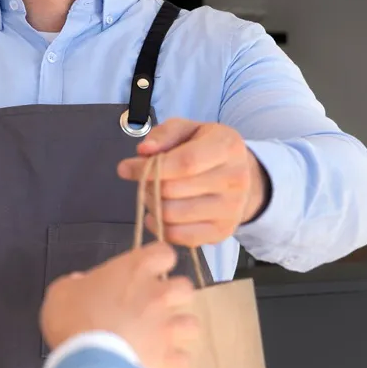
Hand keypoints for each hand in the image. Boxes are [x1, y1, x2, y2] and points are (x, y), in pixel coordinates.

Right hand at [40, 243, 199, 367]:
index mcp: (133, 271)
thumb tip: (82, 284)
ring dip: (180, 328)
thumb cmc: (74, 317)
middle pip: (186, 287)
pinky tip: (161, 361)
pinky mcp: (167, 357)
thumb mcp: (62, 291)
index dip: (158, 259)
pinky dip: (175, 360)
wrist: (90, 359)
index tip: (147, 267)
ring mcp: (166, 327)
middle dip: (175, 295)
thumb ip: (77, 283)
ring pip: (192, 324)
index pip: (163, 252)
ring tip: (162, 334)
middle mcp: (157, 295)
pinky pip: (183, 359)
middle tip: (155, 302)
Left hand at [118, 119, 270, 246]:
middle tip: (144, 180)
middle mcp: (236, 179)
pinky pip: (182, 237)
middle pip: (173, 191)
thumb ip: (164, 135)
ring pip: (173, 215)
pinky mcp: (223, 231)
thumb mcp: (187, 129)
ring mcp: (232, 209)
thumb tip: (143, 151)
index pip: (186, 163)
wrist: (240, 173)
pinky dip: (161, 228)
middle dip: (148, 185)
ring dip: (152, 206)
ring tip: (152, 195)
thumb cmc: (205, 146)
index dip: (150, 168)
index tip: (126, 168)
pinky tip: (158, 214)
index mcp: (227, 147)